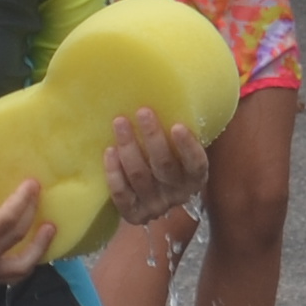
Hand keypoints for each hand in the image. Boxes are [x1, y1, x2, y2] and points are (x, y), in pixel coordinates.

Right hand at [0, 144, 51, 281]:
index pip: (6, 220)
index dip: (22, 200)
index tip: (32, 184)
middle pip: (15, 237)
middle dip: (31, 214)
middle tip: (38, 195)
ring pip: (18, 268)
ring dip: (37, 249)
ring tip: (50, 230)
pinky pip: (9, 275)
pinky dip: (24, 264)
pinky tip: (33, 248)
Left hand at [98, 107, 208, 235]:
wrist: (152, 196)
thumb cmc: (168, 159)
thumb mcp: (179, 148)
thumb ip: (180, 130)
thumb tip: (176, 91)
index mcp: (195, 178)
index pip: (196, 164)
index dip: (188, 147)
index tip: (177, 126)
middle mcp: (178, 194)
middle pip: (164, 166)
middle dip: (152, 137)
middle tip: (142, 112)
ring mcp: (155, 206)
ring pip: (140, 177)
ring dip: (129, 148)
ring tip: (120, 123)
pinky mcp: (134, 214)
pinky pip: (122, 194)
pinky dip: (114, 173)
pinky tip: (109, 151)